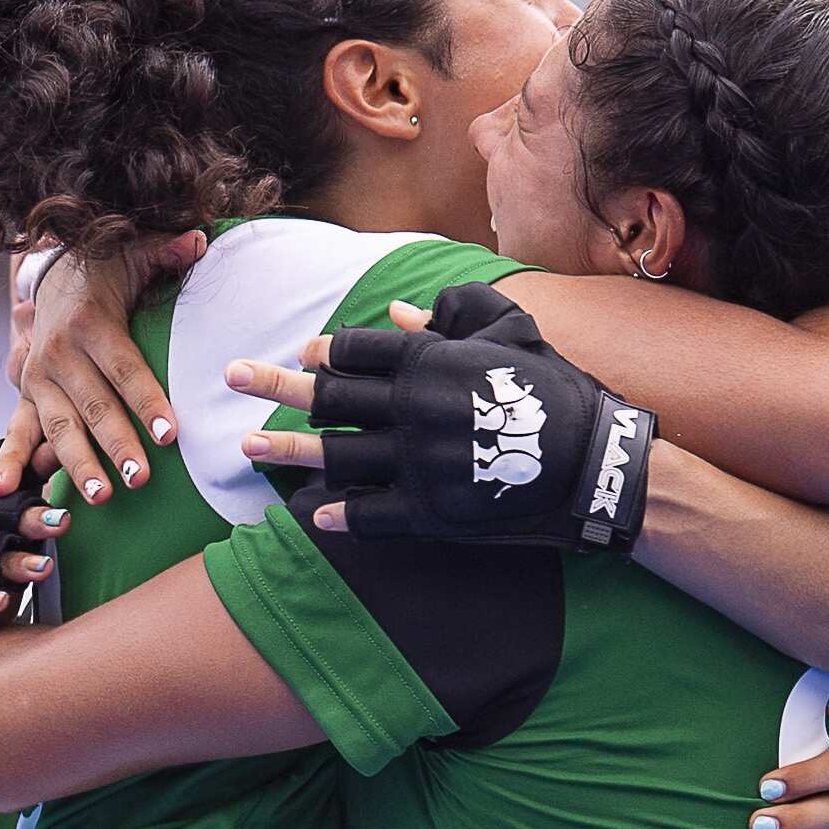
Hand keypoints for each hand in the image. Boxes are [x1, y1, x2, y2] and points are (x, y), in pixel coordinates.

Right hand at [0, 231, 206, 503]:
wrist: (54, 273)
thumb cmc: (105, 270)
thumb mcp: (133, 253)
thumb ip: (165, 251)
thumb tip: (198, 241)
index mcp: (91, 321)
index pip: (124, 367)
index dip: (147, 400)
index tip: (170, 434)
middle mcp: (59, 352)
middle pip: (93, 405)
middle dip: (117, 444)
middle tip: (141, 478)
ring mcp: (38, 377)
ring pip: (60, 426)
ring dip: (78, 463)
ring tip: (101, 497)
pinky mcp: (25, 394)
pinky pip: (15, 431)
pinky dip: (8, 462)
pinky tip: (4, 490)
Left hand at [229, 284, 651, 549]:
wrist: (596, 466)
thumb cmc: (556, 391)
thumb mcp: (512, 335)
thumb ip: (453, 316)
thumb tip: (398, 313)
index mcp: (430, 362)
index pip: (356, 350)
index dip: (324, 352)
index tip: (301, 355)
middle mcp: (413, 410)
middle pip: (329, 397)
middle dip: (274, 386)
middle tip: (232, 376)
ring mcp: (418, 464)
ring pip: (336, 456)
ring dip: (286, 450)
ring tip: (246, 446)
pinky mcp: (431, 514)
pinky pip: (369, 515)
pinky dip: (336, 515)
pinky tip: (307, 514)